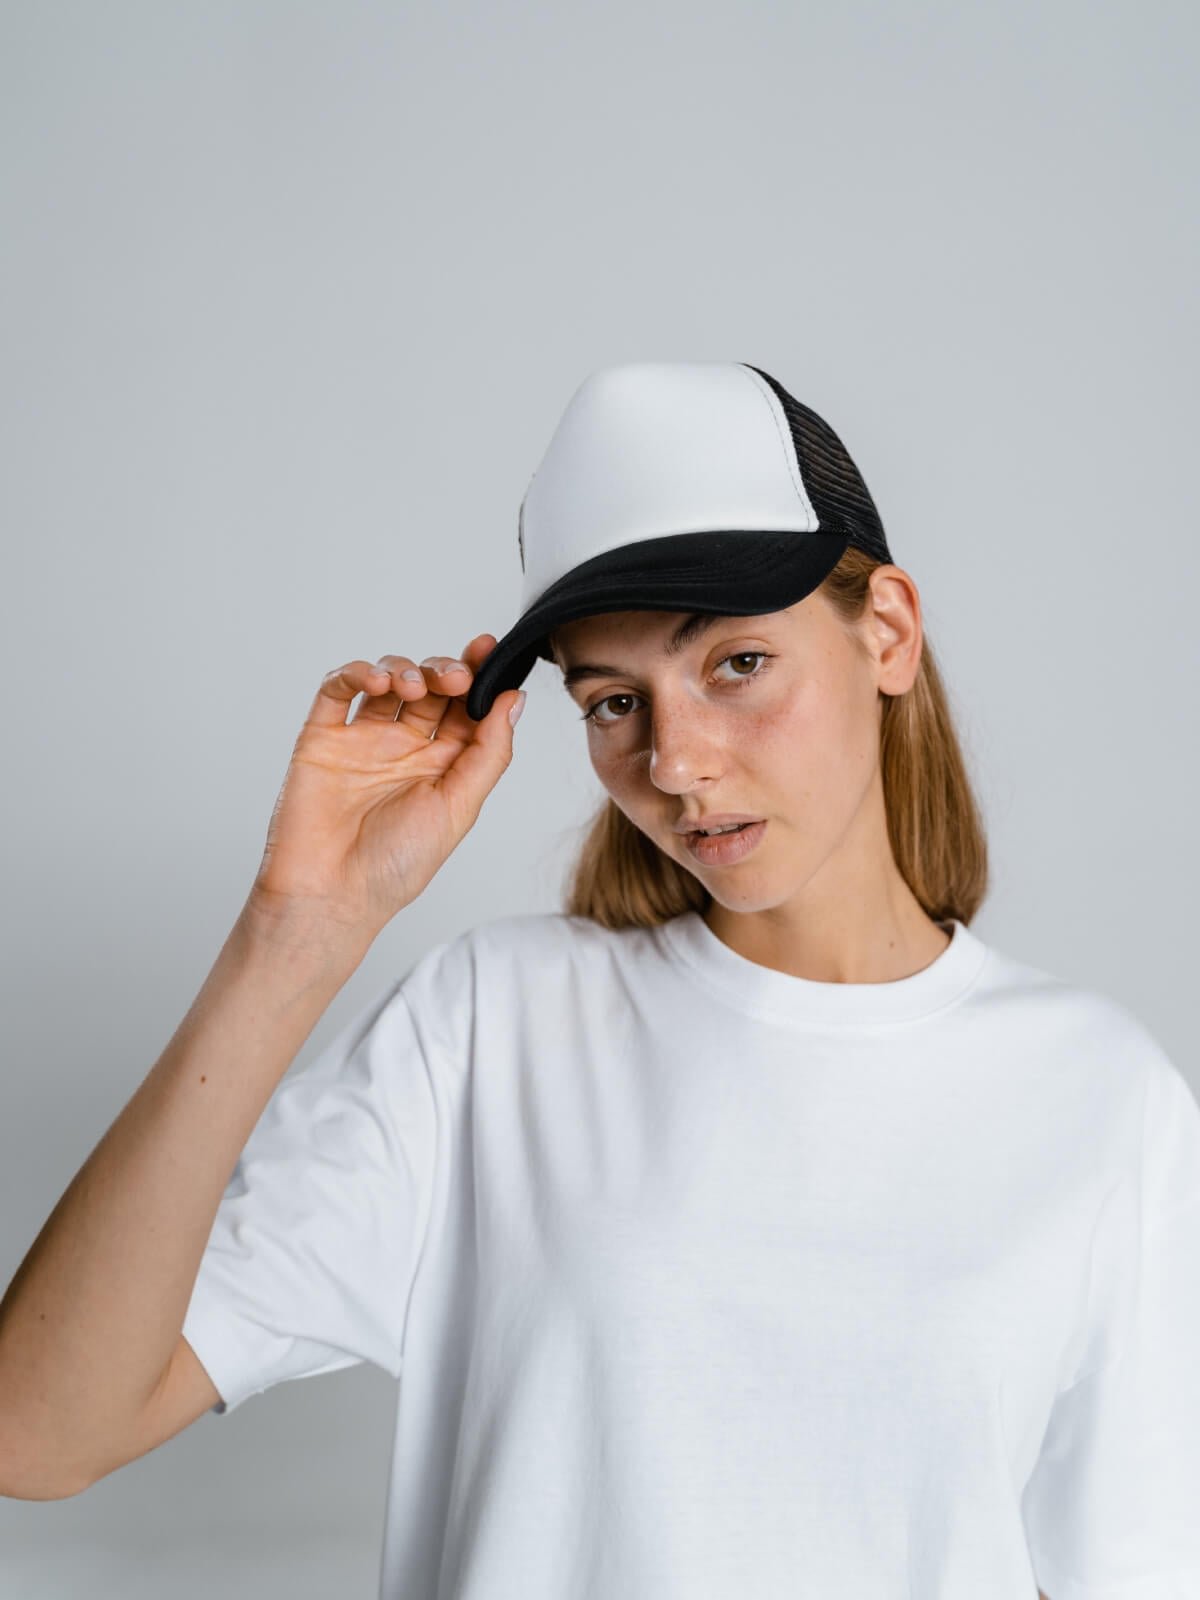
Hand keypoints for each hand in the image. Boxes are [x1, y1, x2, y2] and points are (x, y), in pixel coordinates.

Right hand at [247, 633, 524, 939]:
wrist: (331, 895)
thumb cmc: (396, 865)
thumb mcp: (459, 808)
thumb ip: (489, 752)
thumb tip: (515, 700)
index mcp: (440, 766)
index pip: (465, 708)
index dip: (479, 676)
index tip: (488, 648)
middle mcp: (403, 749)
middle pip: (430, 688)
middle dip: (446, 671)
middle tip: (455, 677)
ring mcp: (362, 740)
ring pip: (387, 681)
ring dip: (404, 670)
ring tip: (412, 687)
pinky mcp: (322, 738)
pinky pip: (337, 690)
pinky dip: (356, 673)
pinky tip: (376, 682)